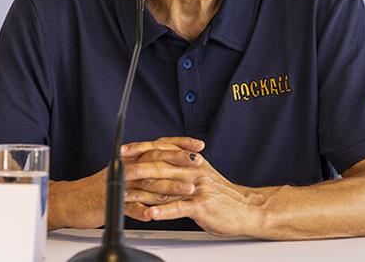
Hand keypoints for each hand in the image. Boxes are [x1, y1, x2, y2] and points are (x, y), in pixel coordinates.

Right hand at [48, 136, 204, 229]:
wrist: (72, 200)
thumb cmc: (101, 188)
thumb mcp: (127, 173)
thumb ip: (148, 168)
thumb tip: (173, 166)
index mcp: (132, 158)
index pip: (159, 146)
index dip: (180, 144)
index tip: (199, 145)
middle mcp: (126, 167)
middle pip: (155, 160)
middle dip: (179, 161)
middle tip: (199, 164)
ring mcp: (118, 184)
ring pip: (146, 184)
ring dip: (168, 187)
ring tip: (187, 190)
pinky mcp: (109, 202)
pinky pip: (127, 206)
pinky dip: (140, 211)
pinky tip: (153, 215)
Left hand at [128, 152, 265, 235]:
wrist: (246, 207)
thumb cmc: (222, 194)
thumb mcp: (202, 172)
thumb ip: (182, 165)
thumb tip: (159, 160)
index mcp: (191, 161)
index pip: (162, 149)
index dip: (141, 149)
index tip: (122, 150)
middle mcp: (193, 170)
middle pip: (160, 165)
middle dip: (136, 167)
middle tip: (118, 169)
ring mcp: (197, 188)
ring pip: (166, 186)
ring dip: (143, 191)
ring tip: (124, 193)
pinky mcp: (202, 205)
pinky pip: (179, 208)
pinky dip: (163, 211)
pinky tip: (150, 214)